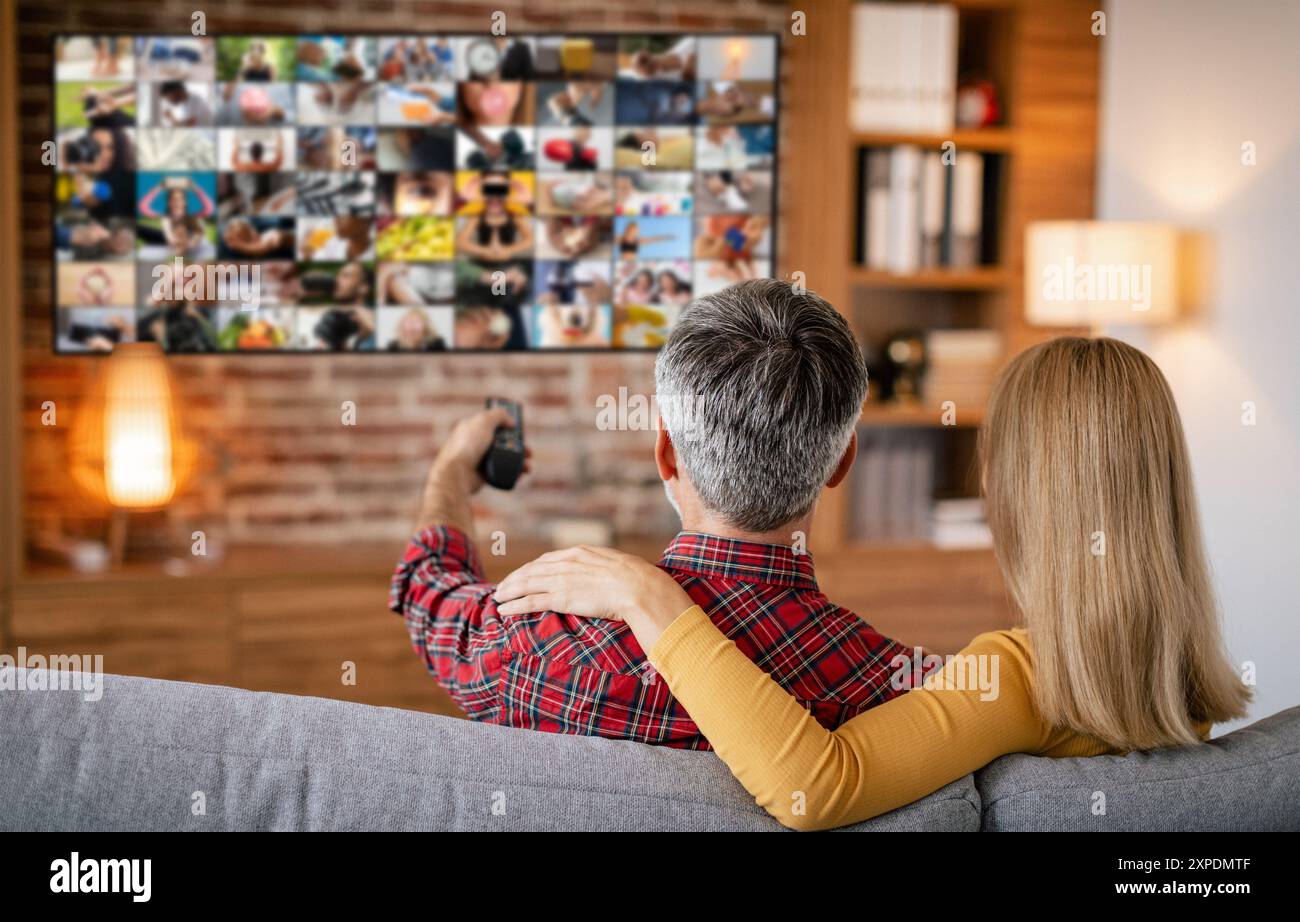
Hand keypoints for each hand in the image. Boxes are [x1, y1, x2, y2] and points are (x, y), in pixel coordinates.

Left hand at [415, 408, 530, 534]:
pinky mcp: (481, 475)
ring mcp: (478, 460)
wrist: (456, 473)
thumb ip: (499, 415)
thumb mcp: (484, 421)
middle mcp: (474, 444)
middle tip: (528, 451)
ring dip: (518, 462)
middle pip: (500, 442)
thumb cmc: (468, 446)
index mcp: (470, 428)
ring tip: (528, 466)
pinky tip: (520, 474)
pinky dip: (512, 473)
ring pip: (503, 459)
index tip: (517, 428)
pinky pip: (500, 473)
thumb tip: (511, 421)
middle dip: (517, 446)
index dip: (504, 424)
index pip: (490, 423)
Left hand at [494, 546, 694, 652]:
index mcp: (580, 553)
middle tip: (503, 587)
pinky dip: (514, 605)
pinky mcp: (561, 598)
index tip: (523, 574)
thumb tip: (607, 575)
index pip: (547, 560)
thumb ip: (603, 568)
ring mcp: (562, 580)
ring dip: (509, 591)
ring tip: (498, 598)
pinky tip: (503, 610)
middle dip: (515, 579)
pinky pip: (530, 601)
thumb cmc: (636, 579)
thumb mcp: (617, 565)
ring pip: (526, 584)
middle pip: (532, 570)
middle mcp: (566, 563)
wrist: (639, 587)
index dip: (532, 568)